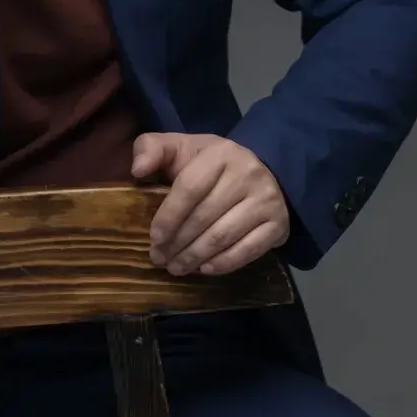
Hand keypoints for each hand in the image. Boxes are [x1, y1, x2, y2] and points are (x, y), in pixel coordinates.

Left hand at [131, 132, 289, 275]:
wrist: (258, 172)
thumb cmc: (208, 164)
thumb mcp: (180, 147)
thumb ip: (151, 148)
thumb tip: (137, 169)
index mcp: (221, 153)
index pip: (189, 188)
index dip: (168, 217)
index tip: (154, 238)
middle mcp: (248, 174)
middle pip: (204, 217)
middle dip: (177, 243)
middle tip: (160, 259)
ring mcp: (267, 200)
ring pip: (223, 237)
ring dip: (195, 258)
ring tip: (176, 267)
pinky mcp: (278, 224)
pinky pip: (248, 251)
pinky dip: (223, 264)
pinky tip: (204, 269)